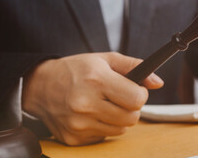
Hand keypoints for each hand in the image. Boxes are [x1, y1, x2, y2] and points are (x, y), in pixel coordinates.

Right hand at [21, 52, 163, 145]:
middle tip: (120, 98)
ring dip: (118, 119)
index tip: (133, 90)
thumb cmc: (76, 70)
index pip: (137, 99)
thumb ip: (134, 66)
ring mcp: (78, 124)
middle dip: (132, 108)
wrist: (38, 87)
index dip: (140, 94)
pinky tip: (91, 115)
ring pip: (121, 130)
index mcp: (96, 80)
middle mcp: (86, 104)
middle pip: (132, 118)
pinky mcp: (73, 138)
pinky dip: (103, 127)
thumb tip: (158, 82)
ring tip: (104, 105)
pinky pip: (104, 137)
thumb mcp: (104, 59)